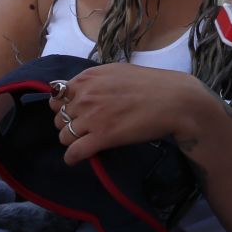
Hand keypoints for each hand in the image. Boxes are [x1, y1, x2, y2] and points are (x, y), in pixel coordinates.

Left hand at [49, 65, 207, 163]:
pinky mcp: (102, 137)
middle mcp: (85, 96)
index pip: (57, 96)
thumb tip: (81, 90)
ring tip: (83, 143)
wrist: (174, 100)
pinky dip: (72, 158)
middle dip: (67, 124)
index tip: (73, 113)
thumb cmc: (151, 84)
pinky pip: (74, 152)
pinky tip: (76, 159)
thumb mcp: (116, 72)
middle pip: (59, 117)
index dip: (63, 106)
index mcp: (87, 78)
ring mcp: (92, 117)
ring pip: (64, 136)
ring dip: (71, 141)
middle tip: (82, 129)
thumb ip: (95, 80)